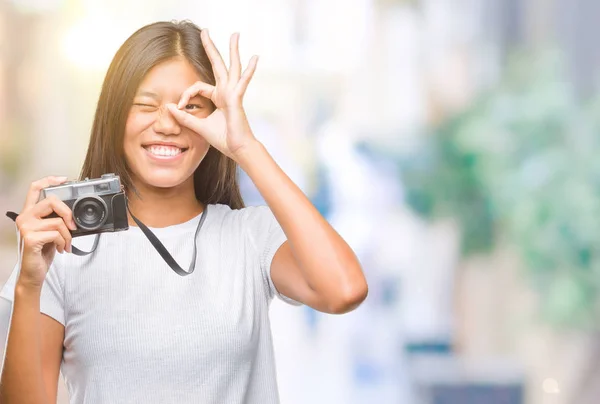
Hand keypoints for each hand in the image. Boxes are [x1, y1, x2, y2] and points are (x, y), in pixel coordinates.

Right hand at [14, 176, 76, 288]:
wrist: (34, 273)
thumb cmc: (42, 252)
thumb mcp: (50, 231)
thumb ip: (56, 220)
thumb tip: (73, 215)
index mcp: (29, 213)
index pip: (35, 189)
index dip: (49, 180)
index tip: (63, 179)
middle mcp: (24, 217)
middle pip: (52, 201)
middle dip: (68, 213)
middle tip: (73, 227)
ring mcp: (26, 227)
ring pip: (57, 221)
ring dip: (68, 235)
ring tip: (65, 244)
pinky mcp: (30, 238)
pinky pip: (56, 234)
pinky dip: (63, 242)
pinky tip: (60, 249)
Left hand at [166, 29, 258, 160]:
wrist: (238, 149)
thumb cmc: (223, 139)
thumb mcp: (198, 126)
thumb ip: (184, 117)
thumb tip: (168, 107)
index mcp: (218, 97)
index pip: (199, 86)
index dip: (187, 94)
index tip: (180, 107)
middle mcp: (226, 92)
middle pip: (217, 65)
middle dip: (211, 47)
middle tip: (205, 31)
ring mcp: (233, 93)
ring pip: (232, 67)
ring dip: (233, 49)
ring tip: (235, 34)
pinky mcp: (237, 99)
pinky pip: (242, 81)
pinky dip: (250, 70)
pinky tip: (255, 58)